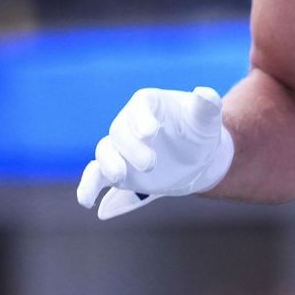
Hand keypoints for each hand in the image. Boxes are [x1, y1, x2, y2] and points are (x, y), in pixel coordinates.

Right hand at [76, 86, 235, 220]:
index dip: (142, 119)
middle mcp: (129, 123)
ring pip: (105, 151)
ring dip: (110, 164)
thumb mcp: (207, 118)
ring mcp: (121, 148)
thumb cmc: (199, 129)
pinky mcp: (117, 170)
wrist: (196, 156)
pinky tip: (86, 201)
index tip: (151, 132)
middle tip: (151, 164)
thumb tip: (204, 94)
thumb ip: (207, 105)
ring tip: (120, 177)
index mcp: (149, 103)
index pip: (140, 107)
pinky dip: (88, 186)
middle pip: (120, 131)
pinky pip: (96, 176)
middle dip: (131, 148)